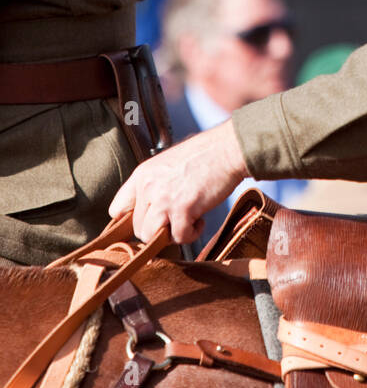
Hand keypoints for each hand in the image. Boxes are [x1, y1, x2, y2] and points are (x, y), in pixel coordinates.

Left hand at [108, 119, 249, 243]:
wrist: (227, 149)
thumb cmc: (205, 155)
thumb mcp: (168, 164)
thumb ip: (154, 184)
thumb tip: (151, 210)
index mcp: (142, 174)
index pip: (117, 209)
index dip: (132, 219)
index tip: (149, 220)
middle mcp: (147, 187)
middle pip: (137, 228)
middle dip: (158, 229)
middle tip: (177, 219)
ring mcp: (163, 199)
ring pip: (151, 236)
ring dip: (171, 235)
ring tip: (187, 222)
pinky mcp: (182, 209)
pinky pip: (179, 237)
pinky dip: (191, 234)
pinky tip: (201, 220)